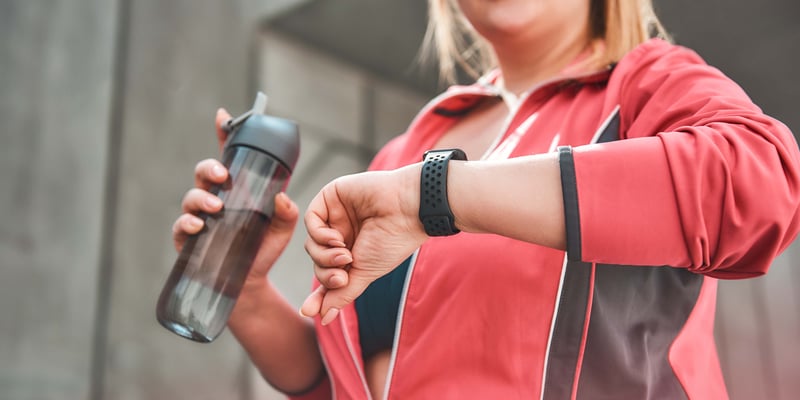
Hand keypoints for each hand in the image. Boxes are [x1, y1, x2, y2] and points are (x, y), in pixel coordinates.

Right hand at [171, 109, 298, 287]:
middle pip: (205, 172)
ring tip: (217, 207)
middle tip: (223, 175)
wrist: (248, 286)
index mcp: (236, 189)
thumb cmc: (262, 250)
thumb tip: (283, 196)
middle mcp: (215, 199)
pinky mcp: (188, 240)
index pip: (229, 157)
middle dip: (210, 168)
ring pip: (192, 197)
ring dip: (202, 198)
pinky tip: (199, 225)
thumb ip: (287, 212)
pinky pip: (182, 226)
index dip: (223, 134)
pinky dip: (189, 222)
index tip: (223, 116)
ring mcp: (199, 218)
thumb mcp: (282, 230)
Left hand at [300, 165, 427, 324]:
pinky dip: (319, 235)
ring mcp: (336, 216)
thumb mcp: (364, 274)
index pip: (329, 274)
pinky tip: (336, 239)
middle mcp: (344, 234)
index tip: (310, 311)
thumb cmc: (393, 241)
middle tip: (342, 276)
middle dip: (325, 273)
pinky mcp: (331, 197)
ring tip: (345, 256)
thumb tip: (321, 317)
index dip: (319, 294)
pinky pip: (311, 221)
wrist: (407, 210)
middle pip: (317, 261)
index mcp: (355, 252)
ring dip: (324, 256)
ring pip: (312, 244)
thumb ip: (340, 294)